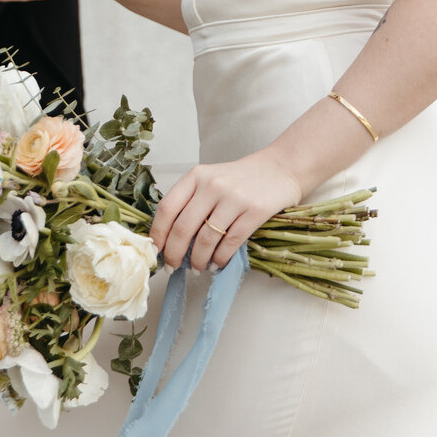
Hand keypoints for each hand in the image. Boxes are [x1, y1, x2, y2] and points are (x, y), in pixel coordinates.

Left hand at [149, 151, 302, 272]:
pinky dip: (220, 259)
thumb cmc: (241, 178)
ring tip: (198, 268)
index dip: (157, 233)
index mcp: (197, 176)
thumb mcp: (211, 179)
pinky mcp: (255, 211)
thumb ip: (191, 201)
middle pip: (183, 228)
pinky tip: (217, 264)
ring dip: (198, 261)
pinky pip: (230, 243)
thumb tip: (169, 238)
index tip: (155, 251)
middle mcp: (213, 185)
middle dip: (174, 254)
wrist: (281, 168)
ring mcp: (234, 198)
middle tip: (172, 267)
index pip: (167, 208)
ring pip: (206, 240)